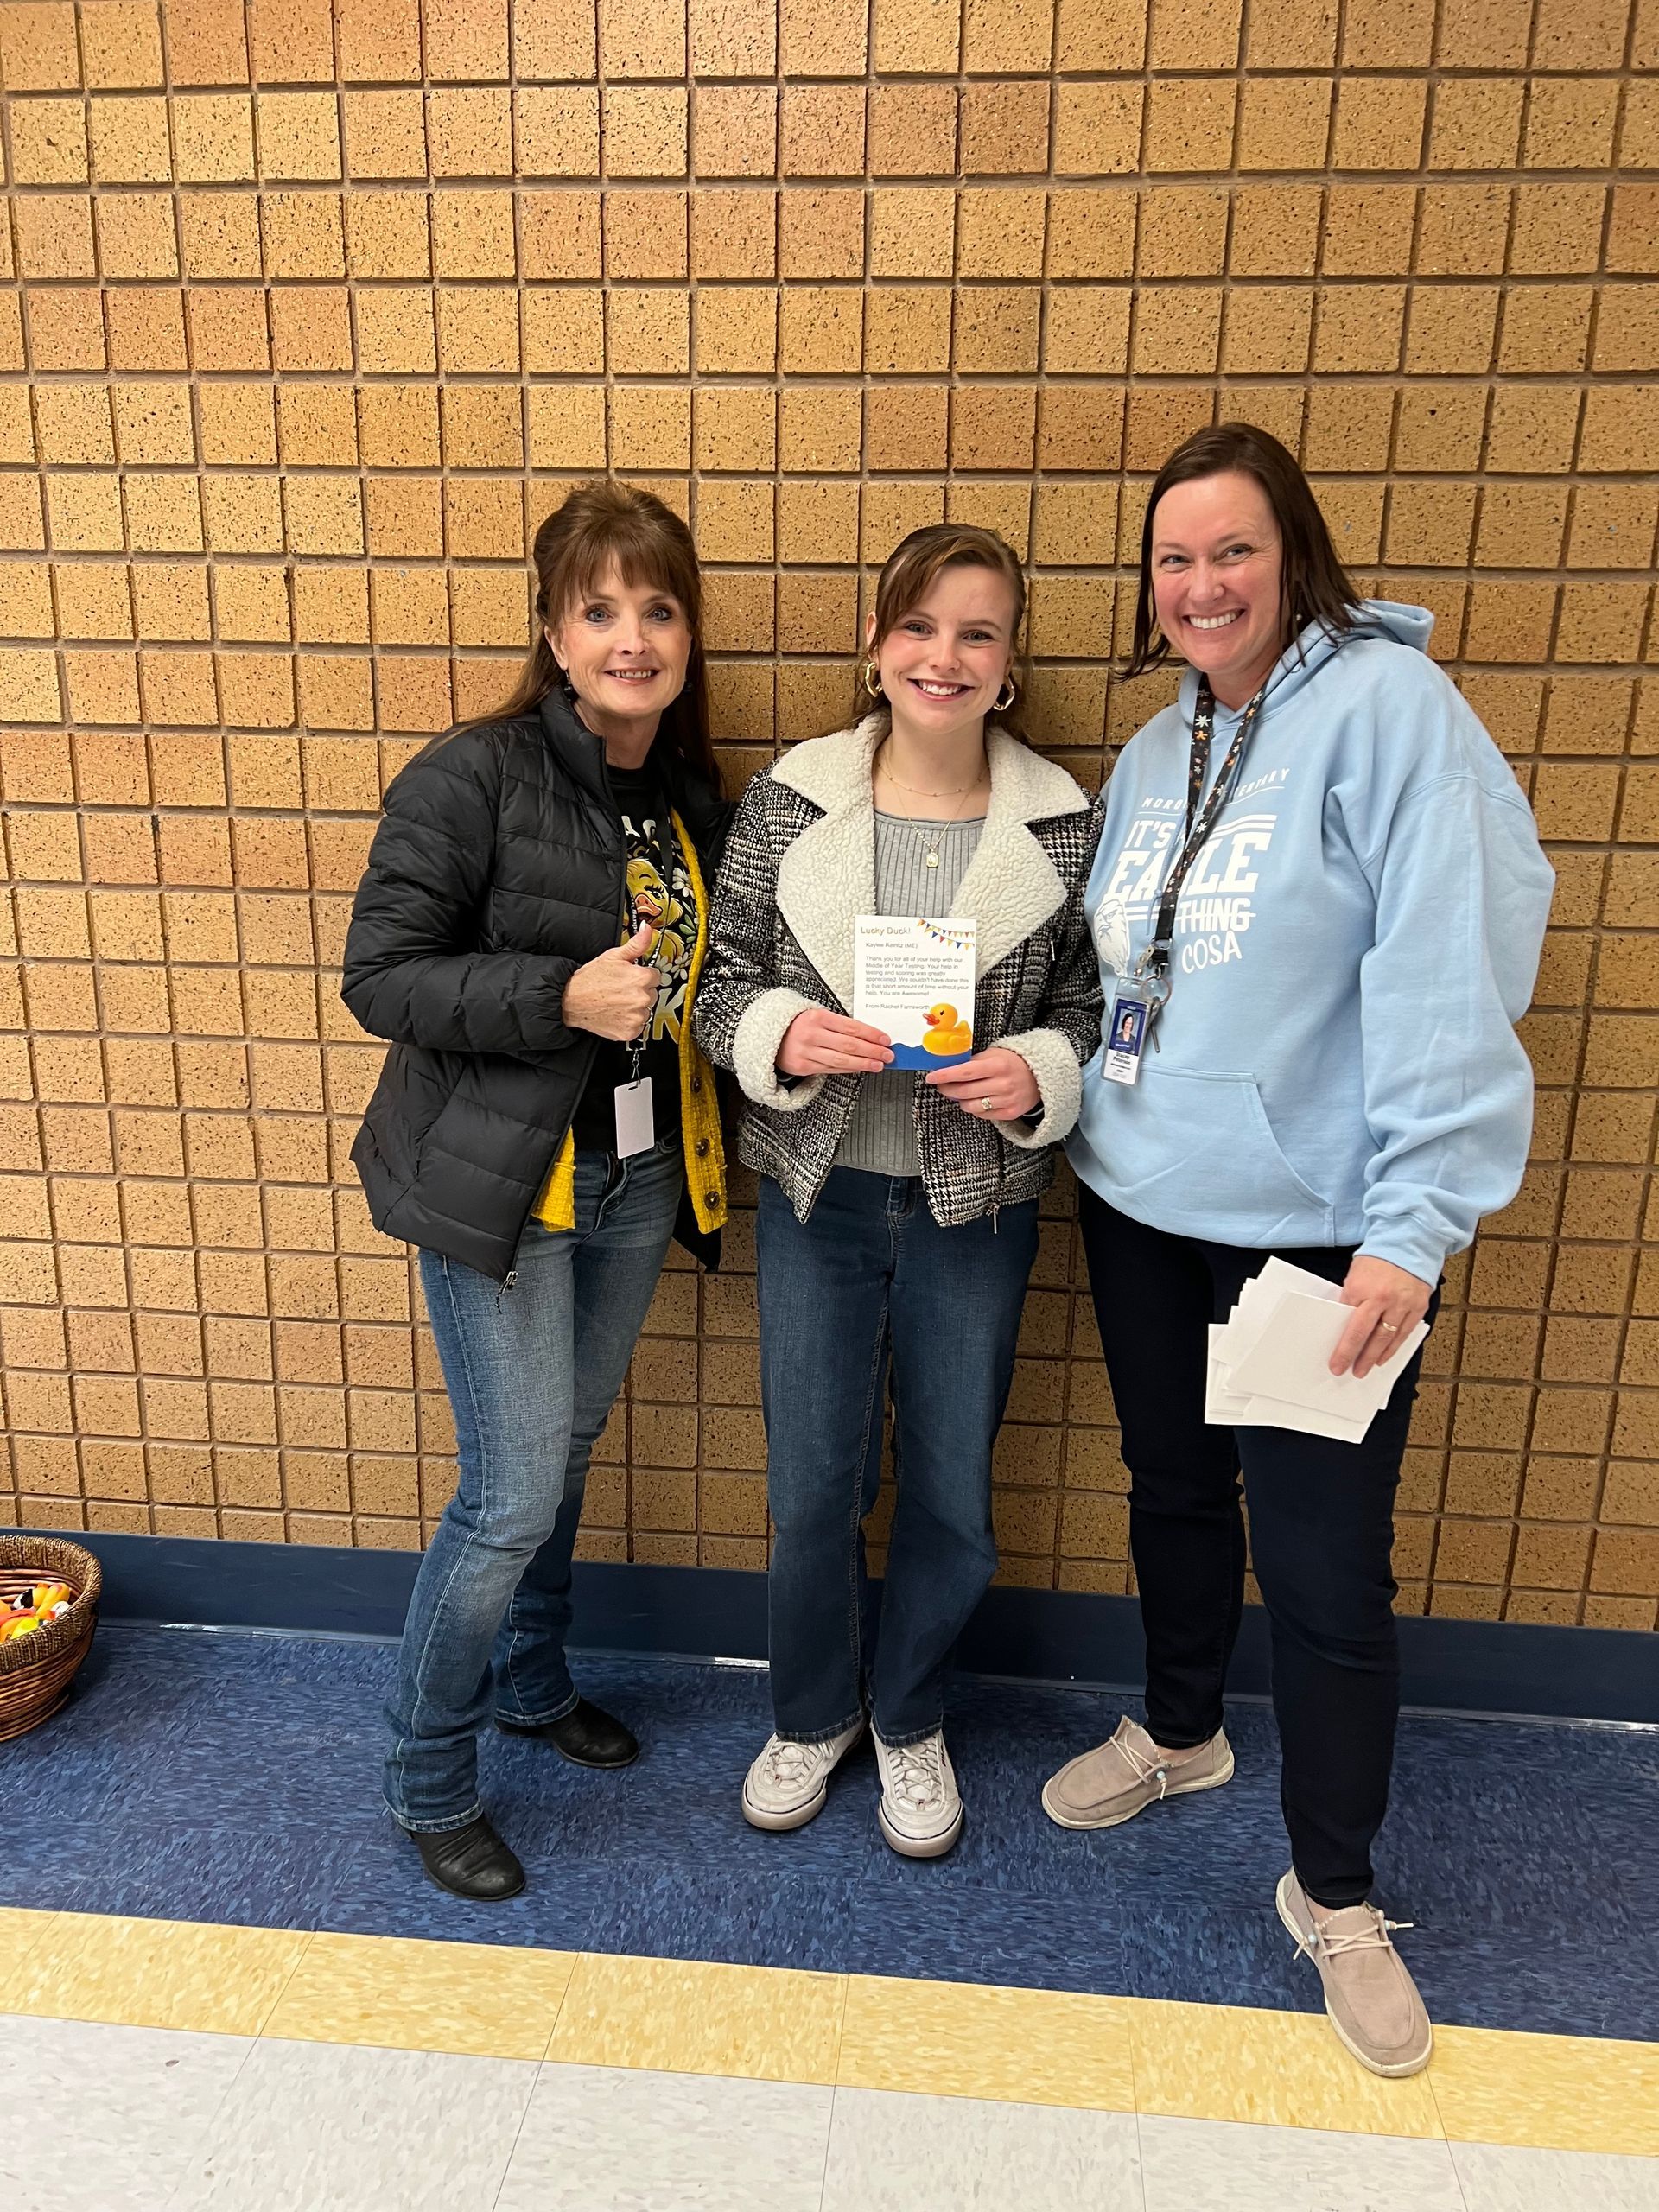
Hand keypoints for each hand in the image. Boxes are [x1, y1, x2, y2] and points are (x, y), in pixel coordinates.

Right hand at [562, 923, 658, 1041]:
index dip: (642, 976)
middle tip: (621, 990)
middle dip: (639, 992)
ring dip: (635, 1008)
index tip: (630, 978)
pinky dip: (629, 1022)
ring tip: (617, 1002)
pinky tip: (616, 1013)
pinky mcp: (630, 1032)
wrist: (570, 1001)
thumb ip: (636, 944)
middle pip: (652, 994)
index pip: (655, 976)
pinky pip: (638, 1026)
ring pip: (646, 1011)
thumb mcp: (613, 956)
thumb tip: (648, 929)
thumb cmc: (589, 979)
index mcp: (641, 977)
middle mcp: (642, 998)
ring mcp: (636, 1016)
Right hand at [778, 1007, 892, 1076]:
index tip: (885, 1039)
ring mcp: (806, 1052)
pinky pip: (831, 1069)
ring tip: (878, 1065)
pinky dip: (848, 1069)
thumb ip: (838, 1024)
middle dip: (872, 1051)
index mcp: (817, 1017)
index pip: (851, 1027)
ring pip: (842, 1060)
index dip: (871, 1034)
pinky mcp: (803, 1066)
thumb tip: (867, 1035)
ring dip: (864, 1063)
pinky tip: (860, 1068)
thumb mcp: (816, 1016)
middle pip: (849, 1045)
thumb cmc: (797, 1024)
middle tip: (887, 1054)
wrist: (768, 1036)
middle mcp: (811, 1034)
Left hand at [925, 1046, 1040, 1121]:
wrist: (1041, 1076)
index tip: (932, 1077)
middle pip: (964, 1091)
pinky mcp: (1009, 1113)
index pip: (964, 1072)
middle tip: (941, 1085)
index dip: (945, 1075)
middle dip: (947, 1089)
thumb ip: (973, 1061)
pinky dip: (975, 1108)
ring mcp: (1007, 1101)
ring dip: (960, 1100)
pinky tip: (977, 1100)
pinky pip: (982, 1115)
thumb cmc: (1013, 1063)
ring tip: (961, 1093)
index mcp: (997, 1065)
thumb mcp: (995, 1054)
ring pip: (971, 1106)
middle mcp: (1003, 1084)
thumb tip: (948, 1067)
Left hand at [1331, 1255, 1431, 1379]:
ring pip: (1389, 1339)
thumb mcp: (1355, 1276)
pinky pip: (1405, 1333)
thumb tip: (1345, 1323)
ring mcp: (1403, 1304)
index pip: (1350, 1327)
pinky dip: (1394, 1347)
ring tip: (1367, 1368)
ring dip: (1376, 1357)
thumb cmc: (1378, 1258)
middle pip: (1369, 1337)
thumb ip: (1351, 1299)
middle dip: (1358, 1358)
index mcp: (1362, 1290)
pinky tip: (1385, 1356)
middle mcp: (1383, 1299)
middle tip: (1350, 1371)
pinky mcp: (1419, 1306)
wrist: (1408, 1242)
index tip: (1337, 1363)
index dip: (1344, 1349)